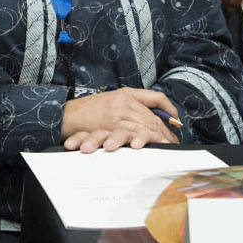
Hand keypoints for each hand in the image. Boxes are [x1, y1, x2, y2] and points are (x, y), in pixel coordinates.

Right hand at [61, 88, 179, 152]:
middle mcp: (124, 102)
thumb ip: (132, 104)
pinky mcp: (108, 127)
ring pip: (143, 127)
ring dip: (156, 139)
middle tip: (173, 143)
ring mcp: (116, 115)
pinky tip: (147, 148)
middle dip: (164, 132)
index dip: (169, 110)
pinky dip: (141, 142)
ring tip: (164, 148)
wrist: (66, 115)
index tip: (176, 121)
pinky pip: (129, 135)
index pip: (156, 99)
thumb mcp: (112, 99)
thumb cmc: (88, 110)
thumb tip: (152, 116)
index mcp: (127, 94)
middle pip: (152, 117)